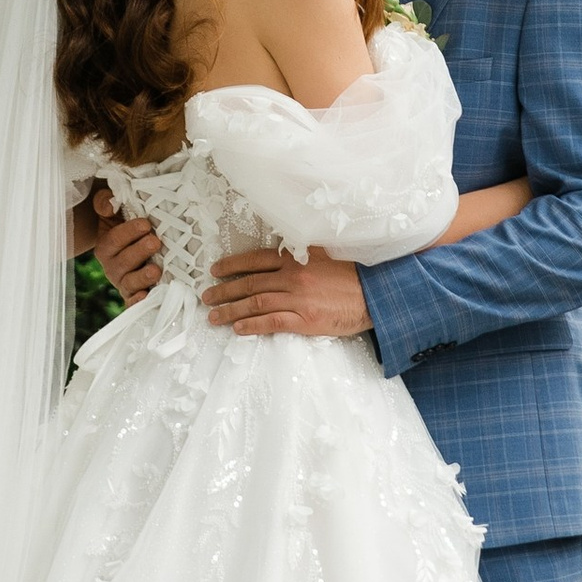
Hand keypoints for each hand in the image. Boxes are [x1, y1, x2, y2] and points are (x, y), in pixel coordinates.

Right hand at [87, 187, 165, 308]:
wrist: (130, 242)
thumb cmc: (123, 221)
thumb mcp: (111, 208)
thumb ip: (105, 201)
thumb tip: (109, 205)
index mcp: (105, 246)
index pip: (114, 240)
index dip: (129, 232)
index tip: (146, 224)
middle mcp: (112, 267)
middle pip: (123, 262)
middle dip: (139, 252)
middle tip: (155, 242)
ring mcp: (123, 282)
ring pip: (129, 283)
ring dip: (142, 277)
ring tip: (156, 270)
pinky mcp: (134, 294)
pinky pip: (132, 302)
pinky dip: (138, 302)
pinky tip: (147, 297)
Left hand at [204, 243, 371, 340]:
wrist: (374, 295)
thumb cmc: (350, 276)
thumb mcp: (322, 255)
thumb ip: (298, 253)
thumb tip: (278, 252)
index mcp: (295, 259)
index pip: (255, 260)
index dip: (232, 265)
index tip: (215, 271)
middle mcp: (292, 276)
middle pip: (249, 283)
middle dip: (224, 291)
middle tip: (207, 297)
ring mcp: (298, 298)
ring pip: (255, 303)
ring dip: (231, 311)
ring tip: (214, 316)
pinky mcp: (305, 320)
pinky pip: (271, 322)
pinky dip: (252, 326)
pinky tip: (238, 329)